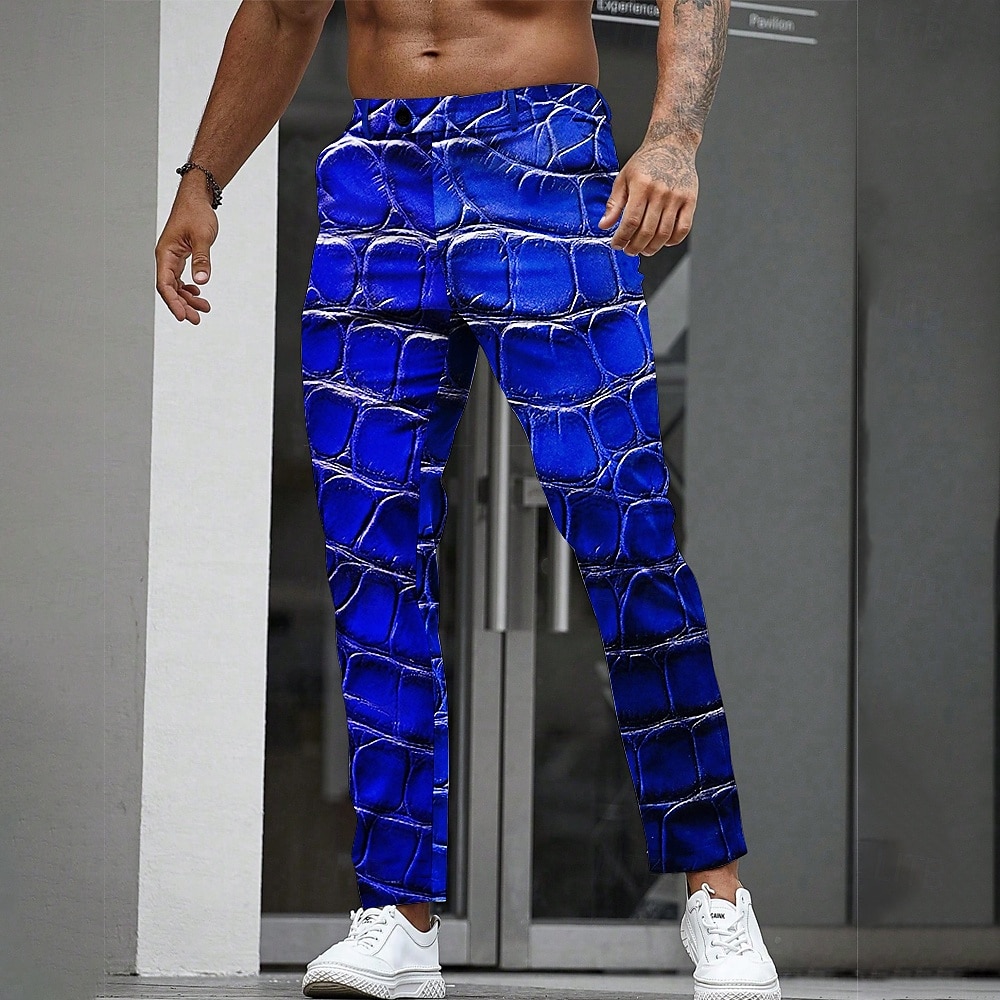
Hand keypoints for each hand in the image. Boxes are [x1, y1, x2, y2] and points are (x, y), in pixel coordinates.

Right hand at [155, 181, 217, 323]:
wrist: (197, 198)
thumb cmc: (196, 213)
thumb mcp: (202, 237)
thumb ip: (202, 260)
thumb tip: (201, 281)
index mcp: (166, 254)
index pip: (165, 285)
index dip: (173, 303)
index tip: (182, 317)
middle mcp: (166, 257)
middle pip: (170, 289)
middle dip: (182, 306)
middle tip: (196, 319)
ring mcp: (172, 258)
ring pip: (176, 285)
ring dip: (188, 299)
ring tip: (204, 308)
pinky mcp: (180, 256)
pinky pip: (180, 278)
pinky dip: (188, 288)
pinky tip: (198, 293)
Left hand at [598, 137, 698, 255]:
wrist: (673, 144)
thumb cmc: (646, 161)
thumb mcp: (624, 178)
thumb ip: (614, 203)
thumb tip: (604, 225)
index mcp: (642, 186)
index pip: (630, 222)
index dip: (622, 238)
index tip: (616, 245)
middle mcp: (661, 192)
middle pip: (647, 231)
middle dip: (635, 247)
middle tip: (629, 250)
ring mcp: (677, 198)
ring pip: (664, 234)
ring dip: (652, 248)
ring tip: (644, 250)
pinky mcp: (690, 201)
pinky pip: (683, 228)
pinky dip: (672, 240)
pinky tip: (663, 242)